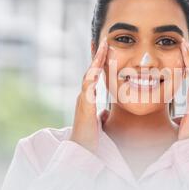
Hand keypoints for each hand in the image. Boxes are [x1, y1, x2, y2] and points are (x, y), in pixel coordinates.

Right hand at [69, 37, 107, 152]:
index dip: (100, 62)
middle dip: (97, 55)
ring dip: (96, 61)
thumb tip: (107, 112)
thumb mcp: (98, 122)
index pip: (95, 75)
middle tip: (104, 40)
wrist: (81, 149)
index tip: (106, 48)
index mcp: (88, 97)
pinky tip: (97, 69)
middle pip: (91, 70)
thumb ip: (101, 114)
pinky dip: (92, 78)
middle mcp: (84, 96)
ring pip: (89, 75)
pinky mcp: (84, 107)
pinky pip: (88, 89)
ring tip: (103, 48)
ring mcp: (83, 100)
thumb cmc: (90, 137)